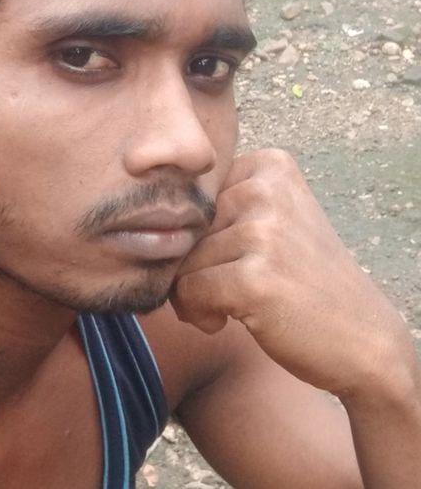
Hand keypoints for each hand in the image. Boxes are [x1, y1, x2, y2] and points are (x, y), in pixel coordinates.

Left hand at [171, 149, 409, 396]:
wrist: (363, 338)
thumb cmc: (304, 281)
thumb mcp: (273, 220)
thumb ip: (221, 207)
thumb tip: (142, 216)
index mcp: (270, 165)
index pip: (192, 196)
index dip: (199, 234)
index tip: (228, 257)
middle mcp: (267, 189)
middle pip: (184, 226)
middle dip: (192, 266)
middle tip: (226, 289)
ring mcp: (263, 231)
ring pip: (181, 261)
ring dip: (193, 294)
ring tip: (231, 306)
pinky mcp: (255, 277)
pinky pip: (188, 292)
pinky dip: (197, 314)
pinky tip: (228, 321)